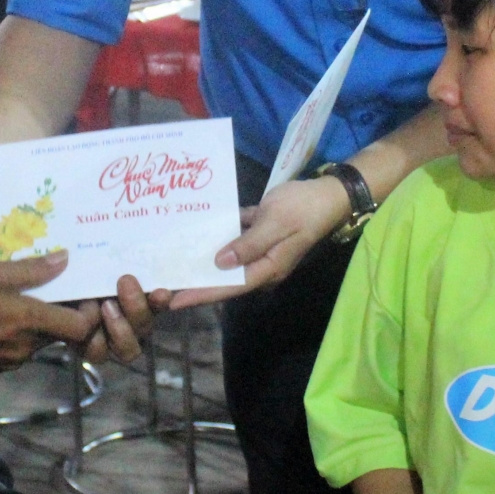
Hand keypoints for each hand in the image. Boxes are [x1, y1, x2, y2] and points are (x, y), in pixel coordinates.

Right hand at [0, 180, 161, 363]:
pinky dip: (18, 331)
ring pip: (39, 338)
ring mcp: (11, 361)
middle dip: (63, 310)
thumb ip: (28, 269)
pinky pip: (18, 346)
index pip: (83, 326)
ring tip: (23, 292)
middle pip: (62, 331)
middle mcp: (28, 347)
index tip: (84, 290)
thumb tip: (65, 258)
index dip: (90, 310)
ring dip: (37, 319)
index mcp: (31, 322)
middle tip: (54, 284)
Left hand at [170, 174, 347, 308]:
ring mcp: (261, 249)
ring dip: (203, 258)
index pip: (230, 286)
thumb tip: (220, 264)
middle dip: (197, 281)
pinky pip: (234, 237)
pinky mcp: (259, 232)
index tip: (176, 300)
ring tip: (173, 260)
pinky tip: (194, 231)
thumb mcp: (276, 224)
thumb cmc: (304, 208)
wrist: (329, 193)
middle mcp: (262, 264)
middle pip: (225, 277)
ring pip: (227, 259)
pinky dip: (217, 235)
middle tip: (165, 286)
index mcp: (268, 268)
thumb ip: (249, 244)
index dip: (202, 294)